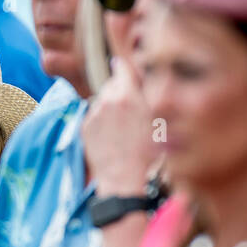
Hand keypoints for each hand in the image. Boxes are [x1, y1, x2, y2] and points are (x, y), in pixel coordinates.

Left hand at [81, 59, 153, 195]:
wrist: (124, 178)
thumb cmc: (149, 154)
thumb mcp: (160, 120)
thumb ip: (150, 95)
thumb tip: (144, 76)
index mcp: (129, 96)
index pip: (123, 68)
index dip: (126, 68)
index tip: (126, 69)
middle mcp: (109, 100)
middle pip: (112, 83)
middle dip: (120, 89)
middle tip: (131, 105)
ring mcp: (95, 113)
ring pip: (103, 98)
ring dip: (111, 104)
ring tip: (123, 124)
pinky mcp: (85, 126)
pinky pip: (95, 114)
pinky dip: (102, 118)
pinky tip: (113, 134)